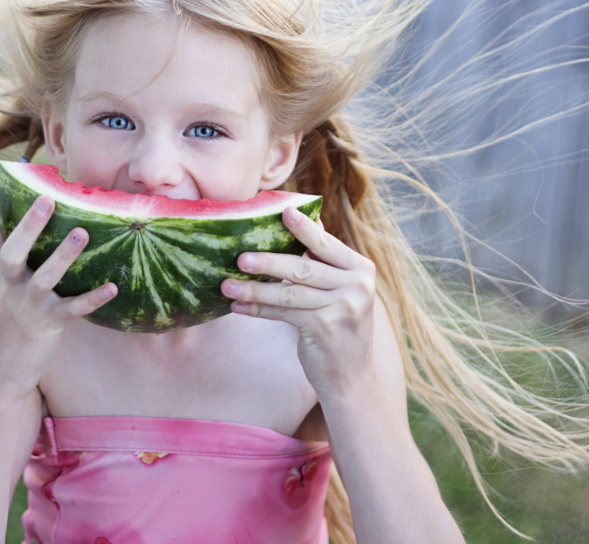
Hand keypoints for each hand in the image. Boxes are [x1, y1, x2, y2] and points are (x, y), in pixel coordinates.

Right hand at [0, 172, 116, 398]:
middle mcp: (6, 285)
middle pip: (13, 251)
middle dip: (30, 226)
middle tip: (47, 199)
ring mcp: (26, 305)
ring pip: (45, 278)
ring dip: (64, 256)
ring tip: (81, 233)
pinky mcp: (47, 324)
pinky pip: (73, 309)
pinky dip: (92, 298)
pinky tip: (112, 287)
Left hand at [220, 206, 376, 397]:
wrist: (352, 376)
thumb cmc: (340, 323)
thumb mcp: (341, 289)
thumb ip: (324, 261)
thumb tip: (301, 221)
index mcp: (361, 268)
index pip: (325, 244)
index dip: (303, 228)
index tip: (282, 211)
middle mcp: (357, 285)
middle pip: (303, 267)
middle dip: (268, 262)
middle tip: (240, 257)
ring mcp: (343, 308)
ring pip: (288, 292)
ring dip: (254, 290)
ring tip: (227, 285)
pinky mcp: (325, 329)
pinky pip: (284, 314)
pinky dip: (258, 310)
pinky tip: (237, 307)